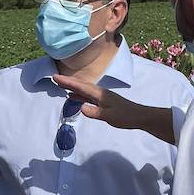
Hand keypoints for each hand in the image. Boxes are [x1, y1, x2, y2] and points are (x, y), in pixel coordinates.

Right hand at [52, 73, 175, 143]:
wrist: (139, 116)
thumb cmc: (125, 116)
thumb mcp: (109, 116)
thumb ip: (95, 112)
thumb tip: (81, 108)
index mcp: (100, 94)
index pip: (81, 87)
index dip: (68, 82)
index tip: (56, 77)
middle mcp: (99, 93)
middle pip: (81, 85)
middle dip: (68, 82)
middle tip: (54, 79)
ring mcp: (101, 97)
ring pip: (83, 90)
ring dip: (72, 87)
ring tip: (61, 86)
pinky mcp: (103, 102)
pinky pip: (87, 96)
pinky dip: (79, 95)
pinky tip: (74, 97)